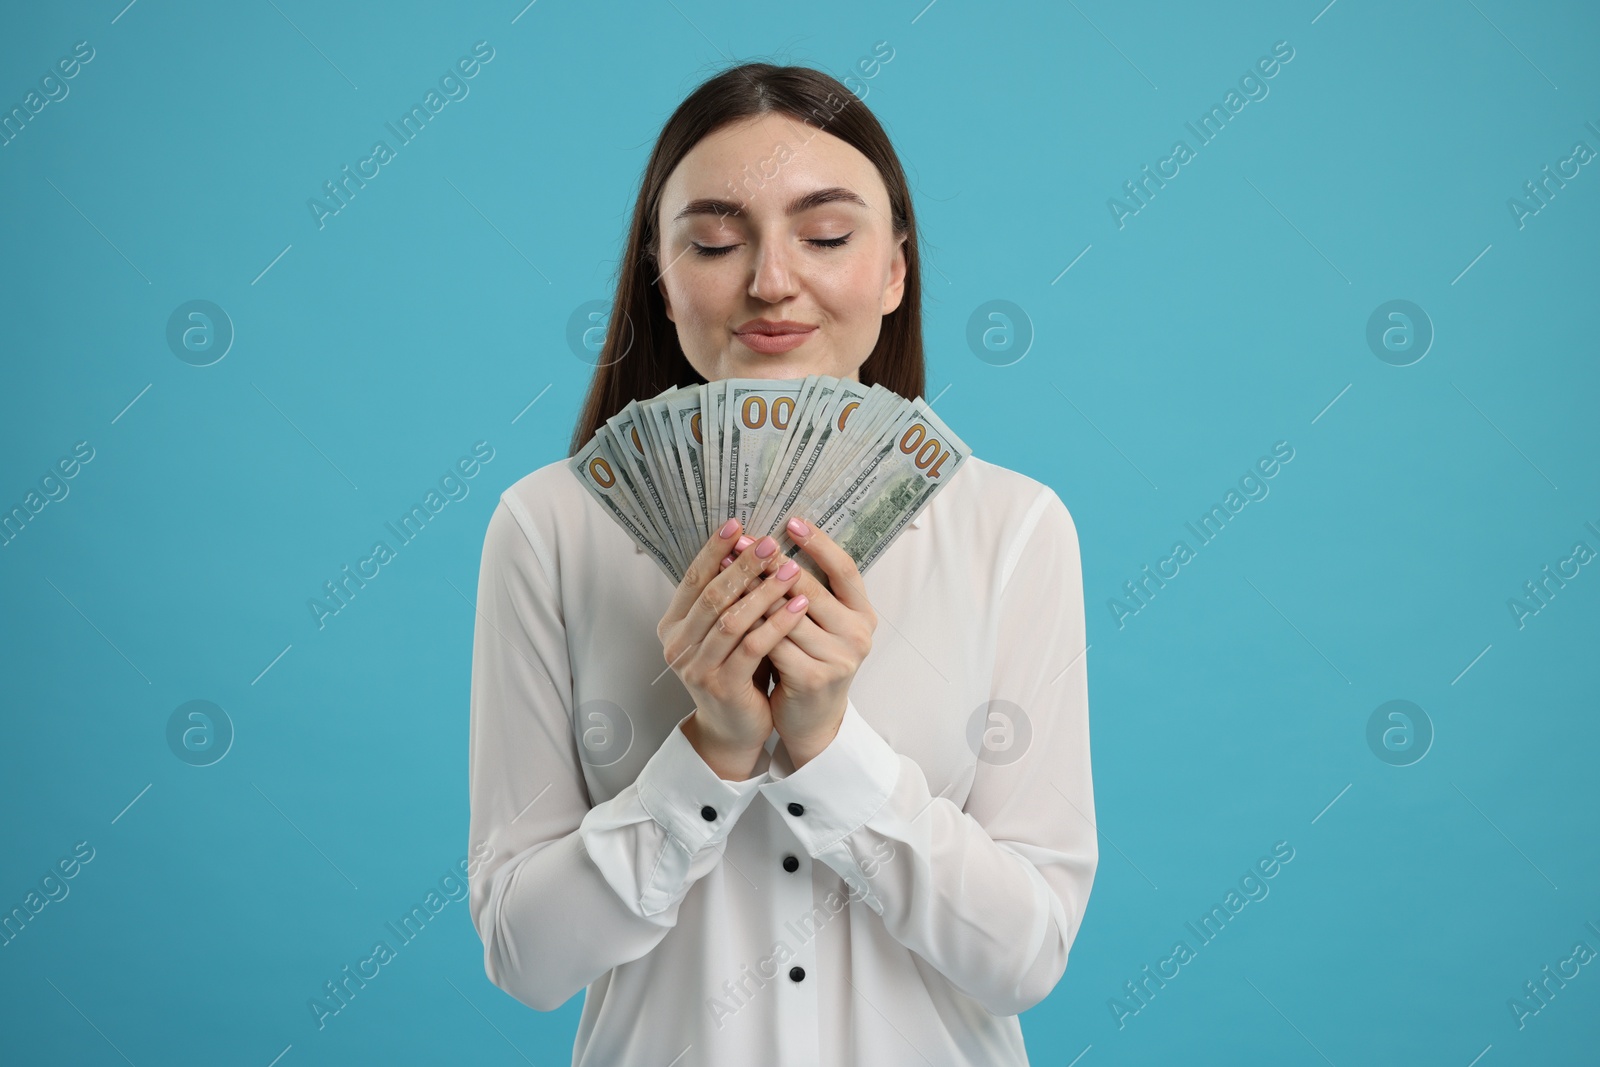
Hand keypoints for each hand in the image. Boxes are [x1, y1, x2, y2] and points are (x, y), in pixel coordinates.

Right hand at [658, 519, 811, 776]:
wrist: (734, 728)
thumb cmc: (735, 670)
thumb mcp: (725, 631)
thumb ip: (728, 597)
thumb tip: (748, 544)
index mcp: (672, 626)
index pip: (692, 579)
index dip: (714, 549)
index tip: (737, 523)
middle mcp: (677, 645)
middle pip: (712, 595)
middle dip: (743, 565)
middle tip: (770, 541)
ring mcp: (696, 667)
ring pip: (732, 620)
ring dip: (764, 591)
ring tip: (792, 569)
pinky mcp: (722, 686)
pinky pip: (752, 647)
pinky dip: (776, 623)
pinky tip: (798, 605)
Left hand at [725, 516, 877, 766]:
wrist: (813, 721)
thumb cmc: (810, 662)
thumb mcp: (821, 625)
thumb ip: (810, 591)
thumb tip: (774, 543)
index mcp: (865, 613)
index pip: (845, 569)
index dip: (820, 544)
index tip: (791, 521)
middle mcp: (859, 634)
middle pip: (810, 588)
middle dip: (772, 563)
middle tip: (745, 542)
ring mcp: (839, 658)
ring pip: (787, 615)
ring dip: (754, 590)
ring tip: (730, 569)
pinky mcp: (814, 679)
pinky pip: (774, 643)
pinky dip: (751, 624)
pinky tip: (729, 610)